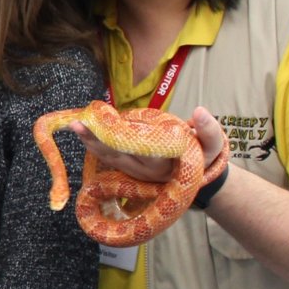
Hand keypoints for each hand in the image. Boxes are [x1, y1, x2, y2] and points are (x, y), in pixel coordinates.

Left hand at [70, 106, 227, 184]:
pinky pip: (108, 158)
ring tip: (75, 126)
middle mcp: (146, 170)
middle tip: (78, 124)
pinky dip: (95, 145)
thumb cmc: (205, 156)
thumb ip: (210, 131)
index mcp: (165, 163)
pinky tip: (83, 133)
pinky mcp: (128, 169)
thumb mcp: (213, 146)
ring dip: (91, 141)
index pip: (141, 150)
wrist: (197, 177)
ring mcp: (135, 171)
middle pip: (117, 154)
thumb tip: (199, 111)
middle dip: (96, 139)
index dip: (123, 137)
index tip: (108, 123)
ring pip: (109, 157)